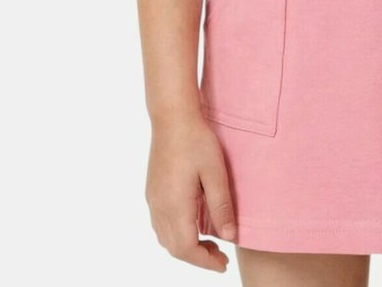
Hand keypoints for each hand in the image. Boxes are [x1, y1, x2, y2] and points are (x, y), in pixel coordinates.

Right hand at [146, 111, 236, 271]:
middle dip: (197, 257)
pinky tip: (192, 224)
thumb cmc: (196, 141)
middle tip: (221, 256)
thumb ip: (221, 207)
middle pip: (175, 248)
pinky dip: (176, 234)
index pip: (187, 249)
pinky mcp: (152, 191)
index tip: (223, 265)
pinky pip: (161, 224)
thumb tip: (229, 238)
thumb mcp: (215, 173)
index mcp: (175, 205)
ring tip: (209, 242)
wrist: (172, 117)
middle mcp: (159, 207)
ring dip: (185, 247)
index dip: (205, 262)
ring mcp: (153, 200)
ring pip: (165, 238)